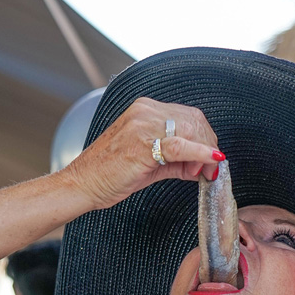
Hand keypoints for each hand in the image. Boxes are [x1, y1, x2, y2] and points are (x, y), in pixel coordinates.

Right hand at [67, 97, 222, 211]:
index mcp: (145, 109)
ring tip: (202, 173)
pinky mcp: (142, 144)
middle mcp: (145, 111)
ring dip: (205, 153)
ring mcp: (143, 125)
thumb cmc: (110, 174)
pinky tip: (212, 160)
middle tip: (209, 170)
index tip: (209, 159)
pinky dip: (201, 153)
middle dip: (208, 146)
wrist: (82, 184)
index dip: (205, 138)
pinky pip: (180, 146)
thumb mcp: (151, 163)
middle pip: (194, 121)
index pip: (189, 116)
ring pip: (190, 130)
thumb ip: (178, 160)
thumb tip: (205, 164)